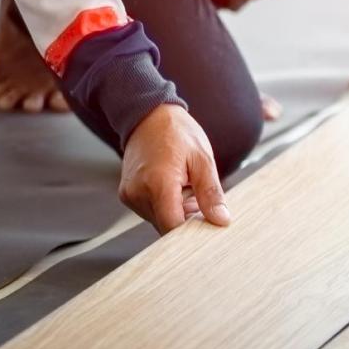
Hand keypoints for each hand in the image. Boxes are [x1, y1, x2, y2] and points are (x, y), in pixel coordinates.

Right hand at [119, 104, 231, 234]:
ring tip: (187, 188)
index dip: (192, 234)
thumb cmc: (175, 131)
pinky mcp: (127, 194)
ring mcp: (130, 195)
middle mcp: (138, 193)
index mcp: (158, 184)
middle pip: (166, 227)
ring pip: (159, 221)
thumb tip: (220, 220)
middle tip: (201, 200)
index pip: (173, 228)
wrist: (147, 114)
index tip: (207, 228)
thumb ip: (211, 194)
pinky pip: (151, 211)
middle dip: (187, 220)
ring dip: (177, 213)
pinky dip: (166, 206)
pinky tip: (175, 188)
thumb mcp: (202, 159)